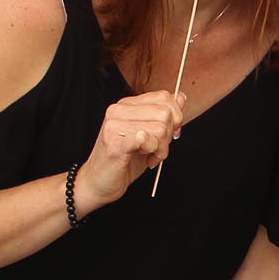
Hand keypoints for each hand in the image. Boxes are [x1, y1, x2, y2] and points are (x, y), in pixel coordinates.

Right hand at [77, 90, 186, 209]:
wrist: (97, 182)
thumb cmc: (124, 160)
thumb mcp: (150, 135)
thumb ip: (165, 116)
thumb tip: (181, 97)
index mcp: (127, 105)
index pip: (164, 97)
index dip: (175, 118)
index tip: (168, 134)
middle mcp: (118, 111)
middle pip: (165, 114)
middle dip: (168, 136)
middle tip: (156, 150)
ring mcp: (114, 126)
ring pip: (160, 128)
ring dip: (161, 148)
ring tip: (148, 156)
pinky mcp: (114, 143)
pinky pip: (146, 138)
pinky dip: (152, 150)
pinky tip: (145, 158)